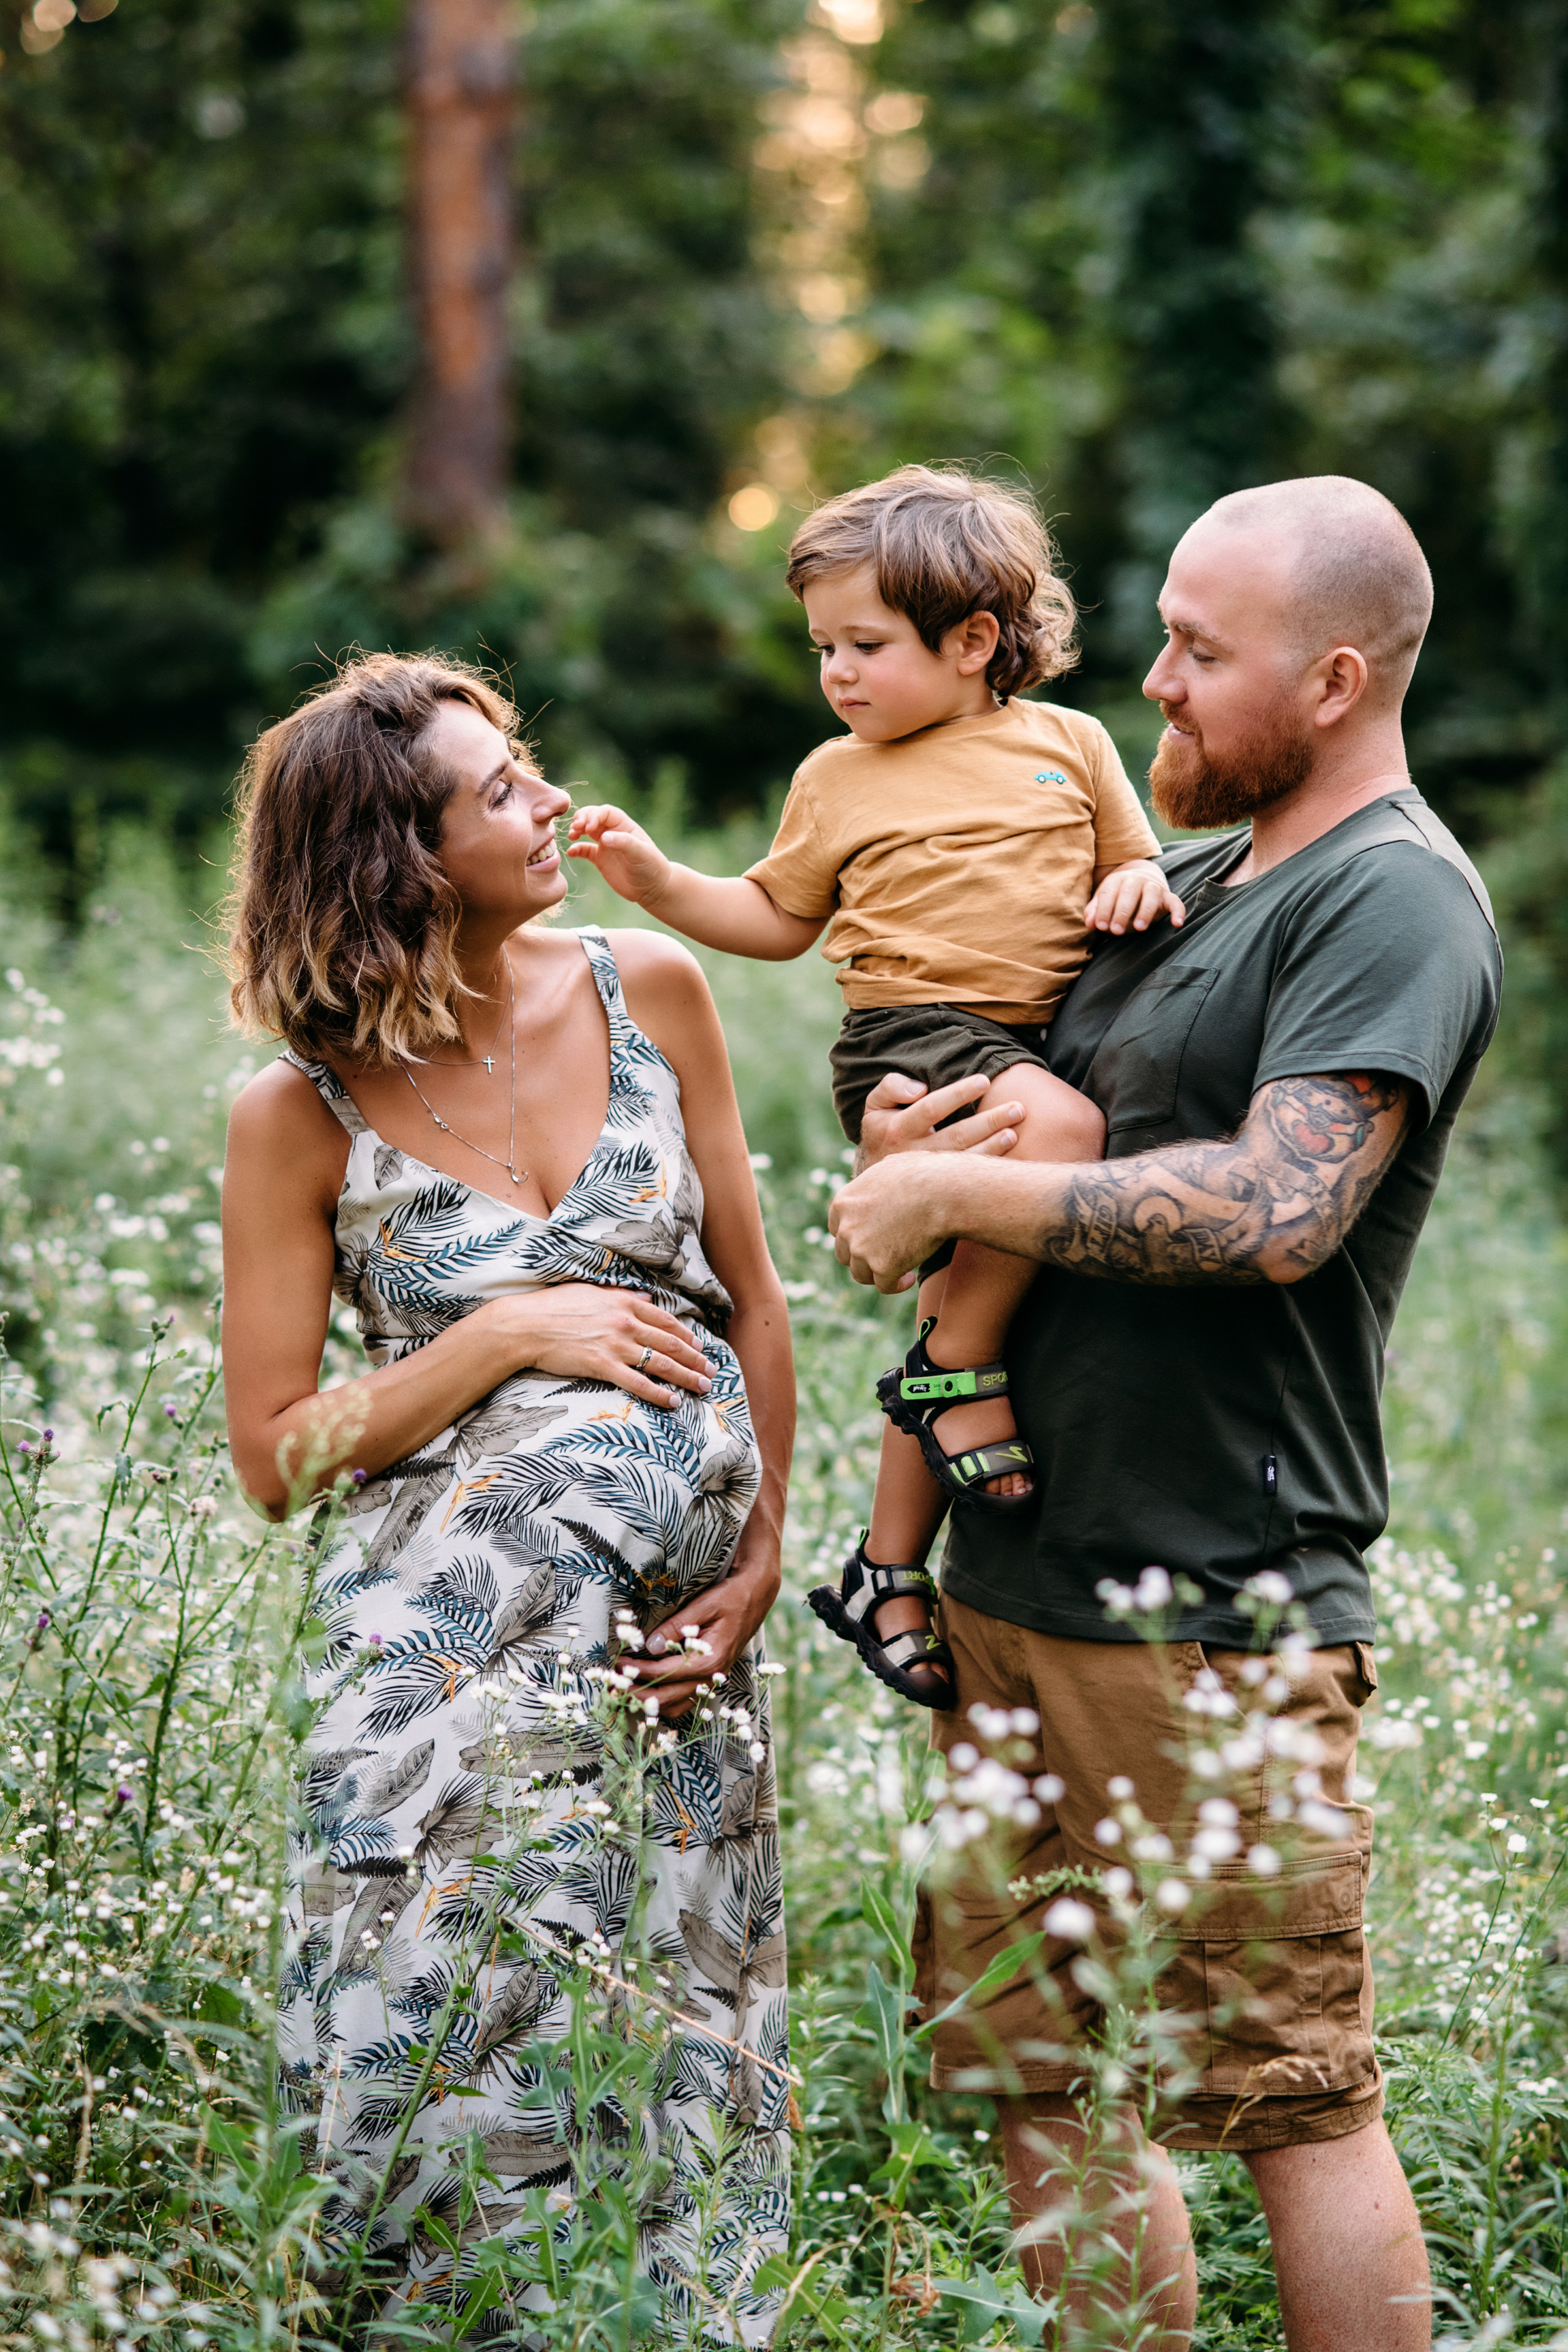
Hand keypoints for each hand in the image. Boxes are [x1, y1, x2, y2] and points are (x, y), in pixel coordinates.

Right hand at [483, 1284, 712, 1408]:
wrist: (524, 1325)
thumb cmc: (552, 1307)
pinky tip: (673, 1402)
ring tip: (703, 1387)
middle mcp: (625, 1322)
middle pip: (670, 1343)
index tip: (700, 1346)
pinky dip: (659, 1393)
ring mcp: (615, 1344)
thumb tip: (645, 1297)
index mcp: (623, 1302)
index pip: (665, 1320)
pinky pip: (638, 1383)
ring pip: (661, 1363)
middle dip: (695, 1359)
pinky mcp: (602, 1365)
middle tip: (711, 1371)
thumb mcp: (590, 1291)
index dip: (686, 1335)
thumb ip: (621, 1295)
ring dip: (686, 1376)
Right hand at [566, 804, 672, 906]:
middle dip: (582, 819)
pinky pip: (584, 850)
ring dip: (576, 830)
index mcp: (624, 825)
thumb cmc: (651, 867)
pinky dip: (576, 849)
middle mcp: (613, 832)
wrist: (652, 889)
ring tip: (571, 836)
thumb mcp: (641, 853)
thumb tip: (604, 838)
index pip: (605, 812)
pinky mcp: (600, 859)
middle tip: (574, 828)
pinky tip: (571, 852)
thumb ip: (624, 843)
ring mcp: (606, 845)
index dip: (594, 816)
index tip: (588, 827)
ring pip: (586, 831)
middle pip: (593, 817)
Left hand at [620, 1553, 780, 1719]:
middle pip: (668, 1698)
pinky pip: (686, 1700)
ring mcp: (713, 1680)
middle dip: (637, 1694)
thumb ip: (677, 1626)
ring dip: (650, 1703)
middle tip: (613, 1684)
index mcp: (711, 1659)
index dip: (639, 1671)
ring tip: (625, 1691)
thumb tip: (650, 1645)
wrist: (757, 1596)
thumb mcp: (704, 1605)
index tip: (618, 1664)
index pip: (666, 1673)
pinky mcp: (711, 1678)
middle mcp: (713, 1677)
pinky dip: (665, 1702)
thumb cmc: (731, 1597)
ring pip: (677, 1706)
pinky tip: (648, 1693)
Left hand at [828, 1152, 970, 1292]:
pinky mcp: (882, 1267)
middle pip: (845, 1254)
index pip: (836, 1229)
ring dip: (877, 1274)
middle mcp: (846, 1227)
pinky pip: (884, 1286)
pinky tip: (909, 1279)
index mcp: (843, 1202)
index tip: (870, 1240)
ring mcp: (861, 1249)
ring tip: (899, 1270)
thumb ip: (876, 1181)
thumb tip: (882, 1177)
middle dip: (863, 1257)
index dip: (853, 1236)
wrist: (942, 1192)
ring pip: (861, 1274)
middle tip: (885, 1256)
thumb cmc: (924, 1174)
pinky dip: (896, 1285)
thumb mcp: (889, 1168)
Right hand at [856, 1068, 1023, 1171]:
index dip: (958, 1094)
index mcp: (896, 1130)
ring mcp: (927, 1178)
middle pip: (956, 1136)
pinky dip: (988, 1168)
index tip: (985, 1081)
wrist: (873, 1183)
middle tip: (1018, 1107)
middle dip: (988, 1121)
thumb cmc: (881, 1132)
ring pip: (964, 1162)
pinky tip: (1007, 1155)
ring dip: (993, 1146)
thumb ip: (892, 1087)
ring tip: (1015, 1131)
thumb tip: (921, 1089)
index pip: (931, 1108)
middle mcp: (912, 1156)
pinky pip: (966, 1180)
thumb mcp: (874, 1105)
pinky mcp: (938, 1193)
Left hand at [1084, 860, 1185, 935]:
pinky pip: (1175, 901)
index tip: (1101, 927)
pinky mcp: (1168, 896)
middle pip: (1128, 894)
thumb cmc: (1118, 897)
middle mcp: (1135, 880)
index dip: (1104, 910)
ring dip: (1145, 911)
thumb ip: (1095, 912)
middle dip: (1122, 912)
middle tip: (1116, 931)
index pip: (1109, 893)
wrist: (1143, 879)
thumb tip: (1090, 924)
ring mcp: (1153, 886)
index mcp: (1117, 880)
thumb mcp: (1104, 901)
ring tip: (1140, 927)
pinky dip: (1178, 911)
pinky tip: (1177, 924)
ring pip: (1151, 895)